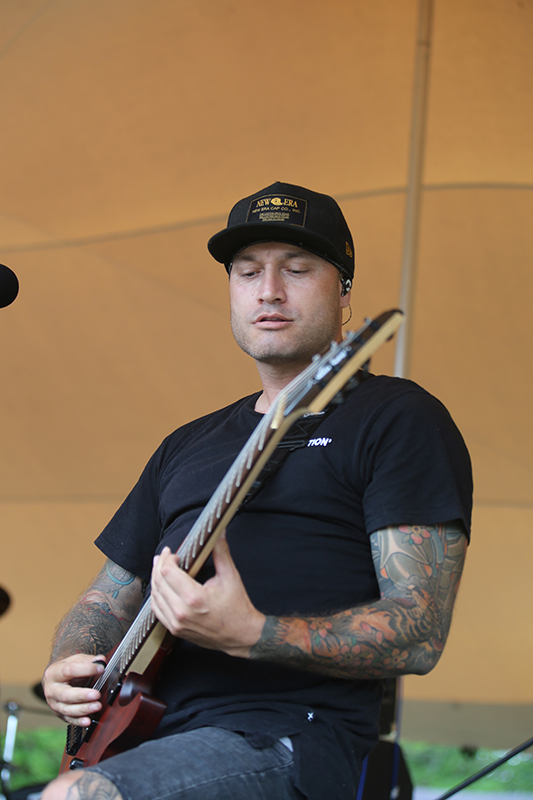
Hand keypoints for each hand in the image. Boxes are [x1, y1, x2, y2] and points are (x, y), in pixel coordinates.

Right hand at [42, 654, 105, 725]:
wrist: (55, 680)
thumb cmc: (67, 669)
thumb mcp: (76, 660)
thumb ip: (88, 660)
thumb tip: (101, 661)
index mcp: (54, 673)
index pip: (69, 671)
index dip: (85, 669)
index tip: (100, 669)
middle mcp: (52, 690)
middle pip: (65, 694)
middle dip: (82, 695)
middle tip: (96, 694)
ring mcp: (54, 704)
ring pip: (67, 709)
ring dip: (83, 709)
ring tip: (97, 706)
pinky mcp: (59, 714)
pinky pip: (69, 719)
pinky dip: (79, 721)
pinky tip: (88, 721)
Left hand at [150, 534, 265, 657]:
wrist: (241, 635)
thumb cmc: (237, 608)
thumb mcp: (230, 576)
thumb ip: (221, 552)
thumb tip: (218, 533)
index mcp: (194, 597)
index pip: (167, 572)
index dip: (167, 558)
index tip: (173, 553)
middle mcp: (182, 612)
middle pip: (158, 582)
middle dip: (159, 565)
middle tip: (164, 556)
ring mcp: (177, 623)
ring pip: (155, 597)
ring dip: (155, 580)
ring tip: (160, 568)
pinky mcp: (176, 630)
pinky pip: (157, 611)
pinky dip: (157, 597)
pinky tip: (161, 588)